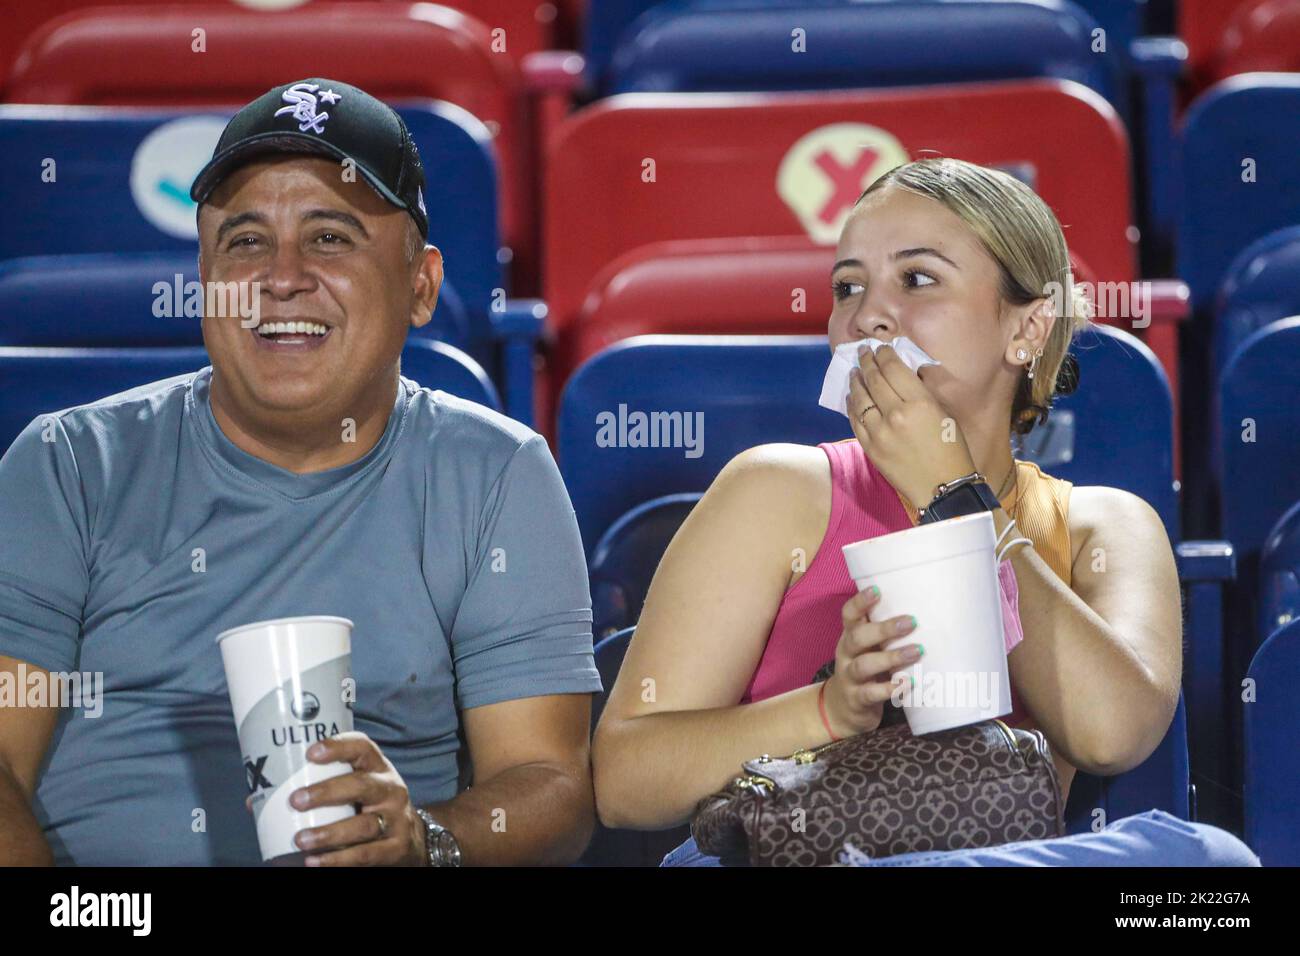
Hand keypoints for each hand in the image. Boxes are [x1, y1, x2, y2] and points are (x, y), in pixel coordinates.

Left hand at [286, 731, 426, 865]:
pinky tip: (315, 861)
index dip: (338, 747)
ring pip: (363, 825)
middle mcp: (390, 789)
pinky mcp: (396, 847)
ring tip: (301, 840)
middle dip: (326, 792)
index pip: (363, 748)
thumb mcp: (357, 789)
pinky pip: (366, 854)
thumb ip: (321, 787)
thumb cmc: (369, 807)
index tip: (311, 753)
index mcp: (377, 768)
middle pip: (361, 785)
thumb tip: (257, 800)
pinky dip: (339, 859)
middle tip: (295, 801)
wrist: (411, 838)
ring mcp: (396, 819)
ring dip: (329, 833)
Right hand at [822, 587, 923, 736]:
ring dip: (892, 657)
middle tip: (911, 622)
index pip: (849, 615)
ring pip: (865, 665)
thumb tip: (927, 613)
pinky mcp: (857, 699)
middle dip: (884, 629)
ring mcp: (849, 677)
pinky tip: (908, 684)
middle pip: (858, 637)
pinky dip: (890, 688)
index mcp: (849, 637)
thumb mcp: (868, 649)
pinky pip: (871, 693)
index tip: (878, 590)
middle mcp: (846, 654)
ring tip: (917, 651)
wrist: (843, 710)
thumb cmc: (866, 671)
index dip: (860, 602)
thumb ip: (884, 635)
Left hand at [848, 342, 977, 507]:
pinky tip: (852, 396)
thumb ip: (920, 393)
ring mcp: (880, 432)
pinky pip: (855, 420)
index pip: (894, 369)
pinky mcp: (870, 448)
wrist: (943, 487)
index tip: (880, 348)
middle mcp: (896, 414)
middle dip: (867, 362)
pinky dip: (852, 405)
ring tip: (854, 371)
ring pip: (860, 398)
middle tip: (863, 352)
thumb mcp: (943, 413)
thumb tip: (902, 373)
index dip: (884, 354)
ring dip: (856, 381)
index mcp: (920, 403)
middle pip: (874, 379)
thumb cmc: (951, 449)